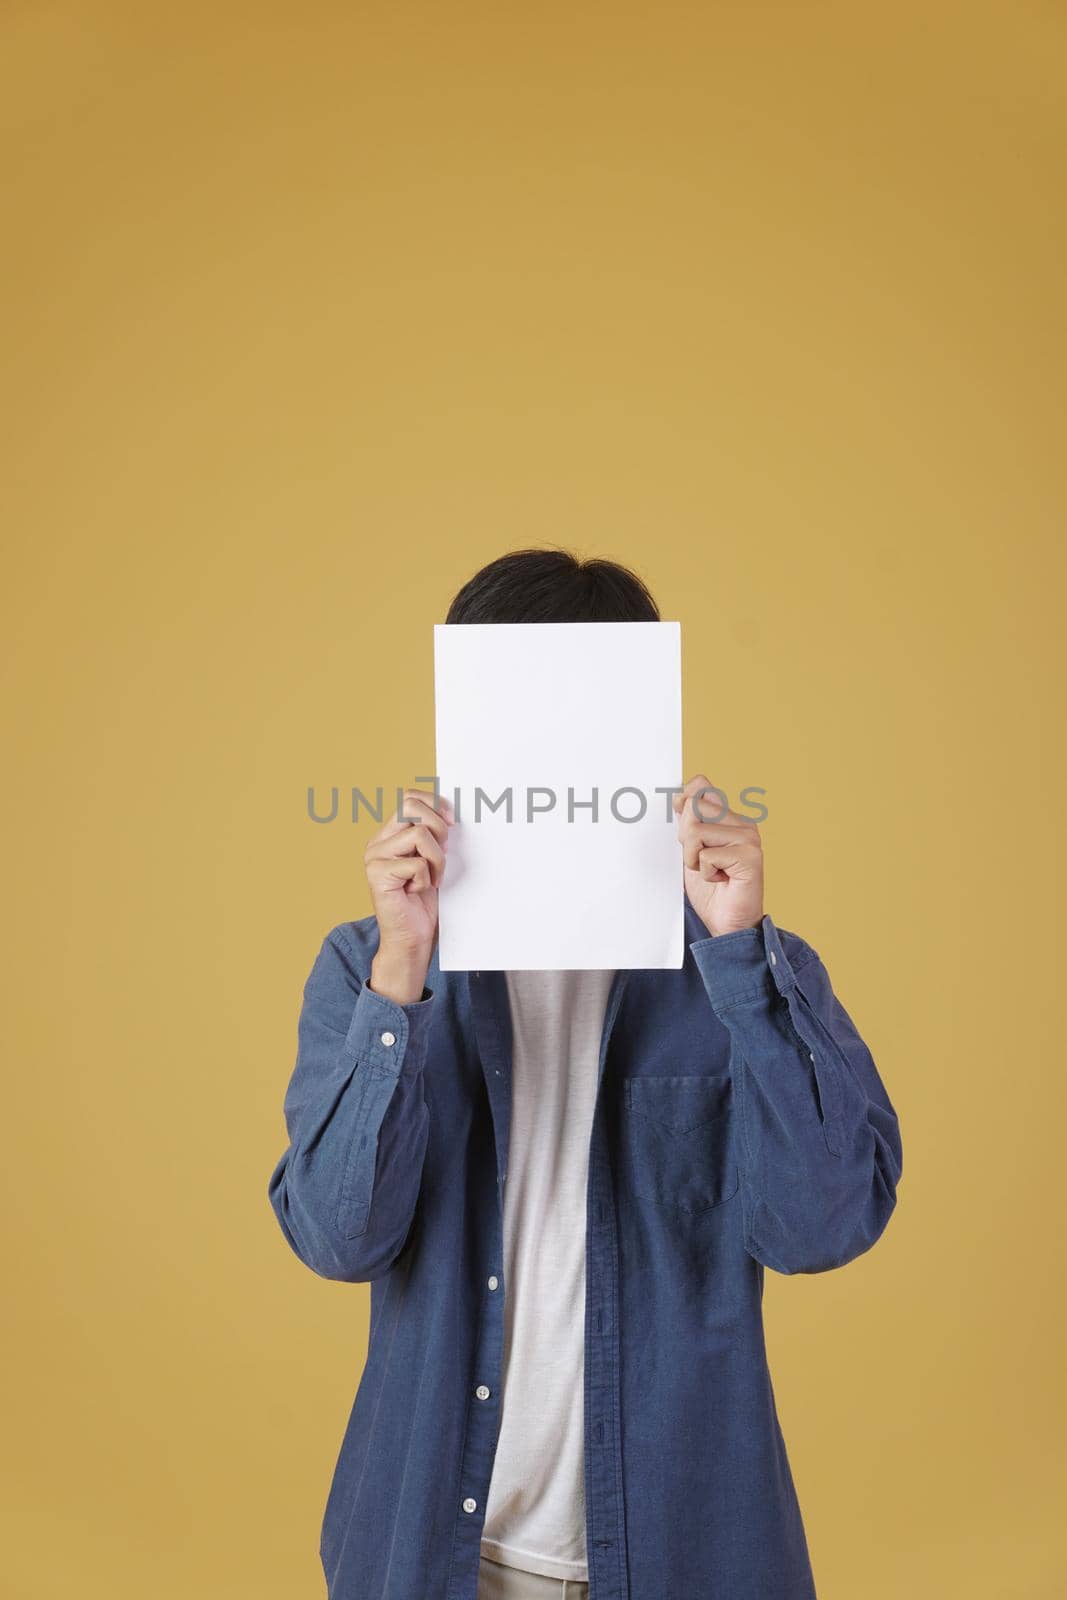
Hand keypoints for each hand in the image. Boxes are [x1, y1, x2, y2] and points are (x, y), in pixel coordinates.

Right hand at [364, 788, 453, 1001]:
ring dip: (437, 859)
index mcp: (388, 835)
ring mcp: (374, 858)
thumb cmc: (424, 901)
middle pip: (412, 807)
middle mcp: (377, 842)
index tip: (452, 821)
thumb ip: (433, 835)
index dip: (435, 804)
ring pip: (420, 835)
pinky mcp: (377, 875)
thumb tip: (451, 810)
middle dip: (439, 828)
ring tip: (432, 878)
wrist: (413, 939)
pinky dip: (427, 878)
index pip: (410, 798)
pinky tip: (419, 891)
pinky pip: (417, 863)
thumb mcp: (432, 860)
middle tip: (443, 854)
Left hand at [673, 774, 763, 937]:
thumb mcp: (692, 850)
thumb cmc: (711, 889)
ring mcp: (749, 838)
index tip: (685, 828)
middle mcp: (744, 823)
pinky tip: (721, 881)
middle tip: (702, 860)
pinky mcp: (750, 856)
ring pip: (696, 832)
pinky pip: (706, 855)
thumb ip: (689, 823)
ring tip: (712, 872)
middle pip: (694, 807)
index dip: (684, 803)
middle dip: (686, 839)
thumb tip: (679, 796)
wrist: (727, 923)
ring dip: (694, 859)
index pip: (701, 786)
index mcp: (731, 817)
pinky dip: (706, 874)